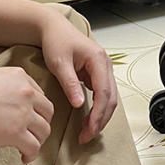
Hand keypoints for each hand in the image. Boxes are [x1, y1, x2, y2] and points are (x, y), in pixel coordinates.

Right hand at [0, 67, 53, 162]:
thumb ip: (6, 89)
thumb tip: (9, 107)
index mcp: (19, 76)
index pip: (39, 95)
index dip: (36, 110)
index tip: (29, 121)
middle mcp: (26, 91)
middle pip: (47, 112)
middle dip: (41, 125)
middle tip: (31, 135)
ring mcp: (23, 112)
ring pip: (44, 130)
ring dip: (37, 141)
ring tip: (26, 148)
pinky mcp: (16, 132)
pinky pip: (34, 147)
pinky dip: (31, 154)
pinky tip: (23, 157)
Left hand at [40, 11, 117, 143]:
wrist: (53, 28)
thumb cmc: (56, 41)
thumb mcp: (60, 63)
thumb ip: (70, 83)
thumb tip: (79, 104)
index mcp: (99, 60)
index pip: (104, 92)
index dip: (98, 114)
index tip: (89, 129)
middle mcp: (105, 64)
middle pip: (111, 98)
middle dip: (101, 119)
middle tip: (87, 136)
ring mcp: (103, 69)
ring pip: (109, 98)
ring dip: (101, 116)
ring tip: (87, 132)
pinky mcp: (97, 73)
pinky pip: (103, 94)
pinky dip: (98, 109)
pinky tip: (89, 119)